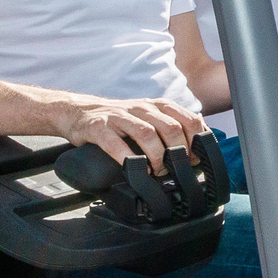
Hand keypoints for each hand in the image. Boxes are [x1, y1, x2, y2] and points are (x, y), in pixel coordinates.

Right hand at [53, 94, 206, 171]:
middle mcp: (141, 108)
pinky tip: (134, 167)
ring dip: (156, 156)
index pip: (187, 119)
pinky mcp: (99, 127)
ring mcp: (119, 116)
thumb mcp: (148, 117)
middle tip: (174, 168)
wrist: (79, 111)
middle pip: (170, 128)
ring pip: (146, 133)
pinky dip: (128, 158)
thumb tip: (198, 143)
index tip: (195, 158)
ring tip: (156, 171)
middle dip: (177, 152)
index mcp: (157, 106)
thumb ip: (170, 126)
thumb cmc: (119, 119)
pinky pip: (115, 143)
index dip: (195, 141)